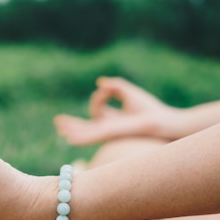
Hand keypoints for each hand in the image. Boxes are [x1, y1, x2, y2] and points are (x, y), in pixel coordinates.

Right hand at [54, 77, 177, 144]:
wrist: (160, 121)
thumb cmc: (149, 109)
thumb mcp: (128, 92)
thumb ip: (114, 86)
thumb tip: (101, 83)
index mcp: (114, 120)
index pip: (98, 111)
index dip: (99, 98)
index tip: (106, 88)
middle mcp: (109, 128)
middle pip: (86, 127)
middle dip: (72, 124)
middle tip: (58, 122)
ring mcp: (108, 132)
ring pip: (84, 133)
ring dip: (71, 129)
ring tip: (59, 127)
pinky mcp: (109, 133)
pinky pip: (90, 136)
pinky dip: (78, 136)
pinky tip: (67, 136)